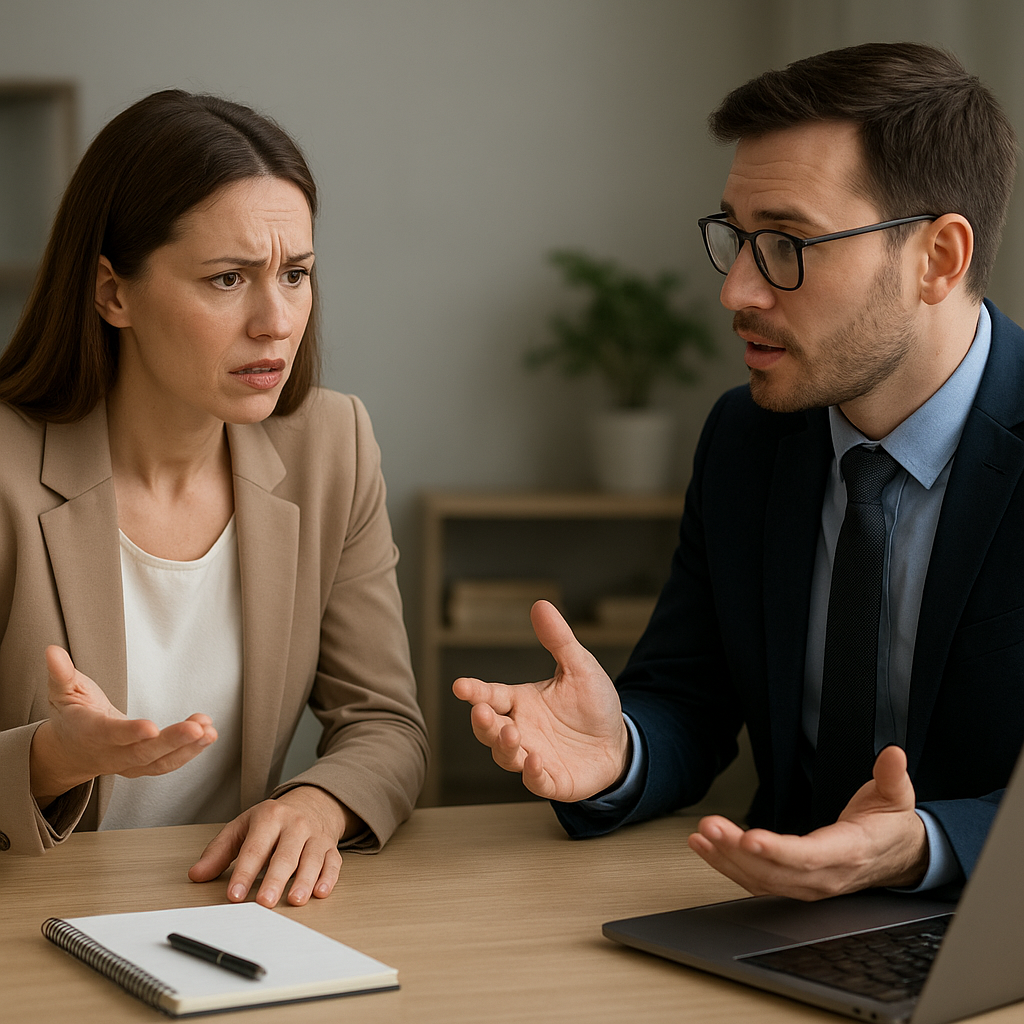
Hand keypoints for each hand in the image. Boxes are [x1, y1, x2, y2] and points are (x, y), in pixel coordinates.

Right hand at [30, 646, 216, 806]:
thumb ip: (61, 672)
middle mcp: (111, 753)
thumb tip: (52, 650)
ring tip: (209, 731)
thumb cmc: (71, 715)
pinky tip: (209, 735)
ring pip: (159, 762)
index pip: (111, 734)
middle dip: (172, 741)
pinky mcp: (144, 765)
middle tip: (197, 728)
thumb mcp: (62, 690)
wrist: (71, 750)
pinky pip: (168, 764)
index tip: (151, 727)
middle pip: (143, 753)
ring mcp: (129, 763)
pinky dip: (190, 752)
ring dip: (188, 748)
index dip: (130, 732)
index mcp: (90, 732)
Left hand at [188, 786, 358, 906]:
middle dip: (276, 879)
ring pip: (312, 858)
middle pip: (285, 854)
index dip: (244, 873)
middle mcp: (295, 825)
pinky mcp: (330, 847)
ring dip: (305, 880)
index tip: (234, 895)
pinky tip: (320, 891)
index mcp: (270, 817)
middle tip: (265, 902)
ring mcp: (315, 836)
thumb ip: (219, 851)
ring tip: (295, 900)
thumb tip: (196, 874)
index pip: (255, 848)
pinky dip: (328, 877)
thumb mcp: (242, 827)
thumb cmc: (272, 821)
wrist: (311, 803)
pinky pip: (333, 862)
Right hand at [452, 600, 629, 801]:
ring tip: (510, 734)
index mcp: (521, 701)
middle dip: (483, 722)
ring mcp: (533, 756)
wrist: (618, 742)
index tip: (460, 686)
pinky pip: (536, 781)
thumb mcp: (579, 666)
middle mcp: (521, 730)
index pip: (491, 695)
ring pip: (506, 756)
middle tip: (482, 713)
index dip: (475, 691)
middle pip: (489, 729)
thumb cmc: (592, 704)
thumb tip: (541, 605)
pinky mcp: (553, 780)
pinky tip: (534, 761)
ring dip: (504, 747)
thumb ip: (558, 640)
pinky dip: (532, 774)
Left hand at [687, 745, 928, 899]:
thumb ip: (892, 777)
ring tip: (700, 836)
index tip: (750, 838)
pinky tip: (705, 849)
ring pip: (761, 879)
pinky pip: (757, 881)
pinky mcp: (794, 883)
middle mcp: (825, 874)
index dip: (778, 850)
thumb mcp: (897, 797)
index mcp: (849, 852)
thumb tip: (892, 754)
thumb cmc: (890, 827)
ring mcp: (808, 884)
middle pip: (776, 870)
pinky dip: (728, 866)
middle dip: (737, 850)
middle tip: (709, 827)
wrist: (899, 858)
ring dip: (726, 859)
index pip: (809, 856)